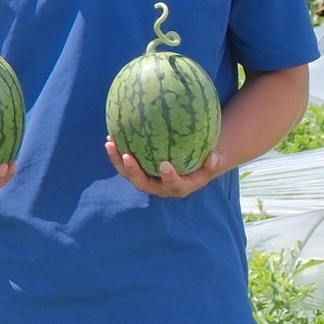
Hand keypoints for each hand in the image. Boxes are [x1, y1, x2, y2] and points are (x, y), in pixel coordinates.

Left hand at [105, 137, 219, 198]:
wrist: (191, 167)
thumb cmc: (203, 162)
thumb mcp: (212, 162)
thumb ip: (213, 161)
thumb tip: (213, 157)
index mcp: (178, 187)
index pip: (173, 185)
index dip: (169, 178)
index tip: (165, 165)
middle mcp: (160, 187)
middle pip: (143, 184)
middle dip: (134, 172)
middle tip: (128, 156)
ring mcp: (148, 180)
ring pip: (130, 174)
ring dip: (118, 161)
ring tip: (110, 143)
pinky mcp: (139, 171)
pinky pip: (126, 163)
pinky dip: (118, 152)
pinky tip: (111, 136)